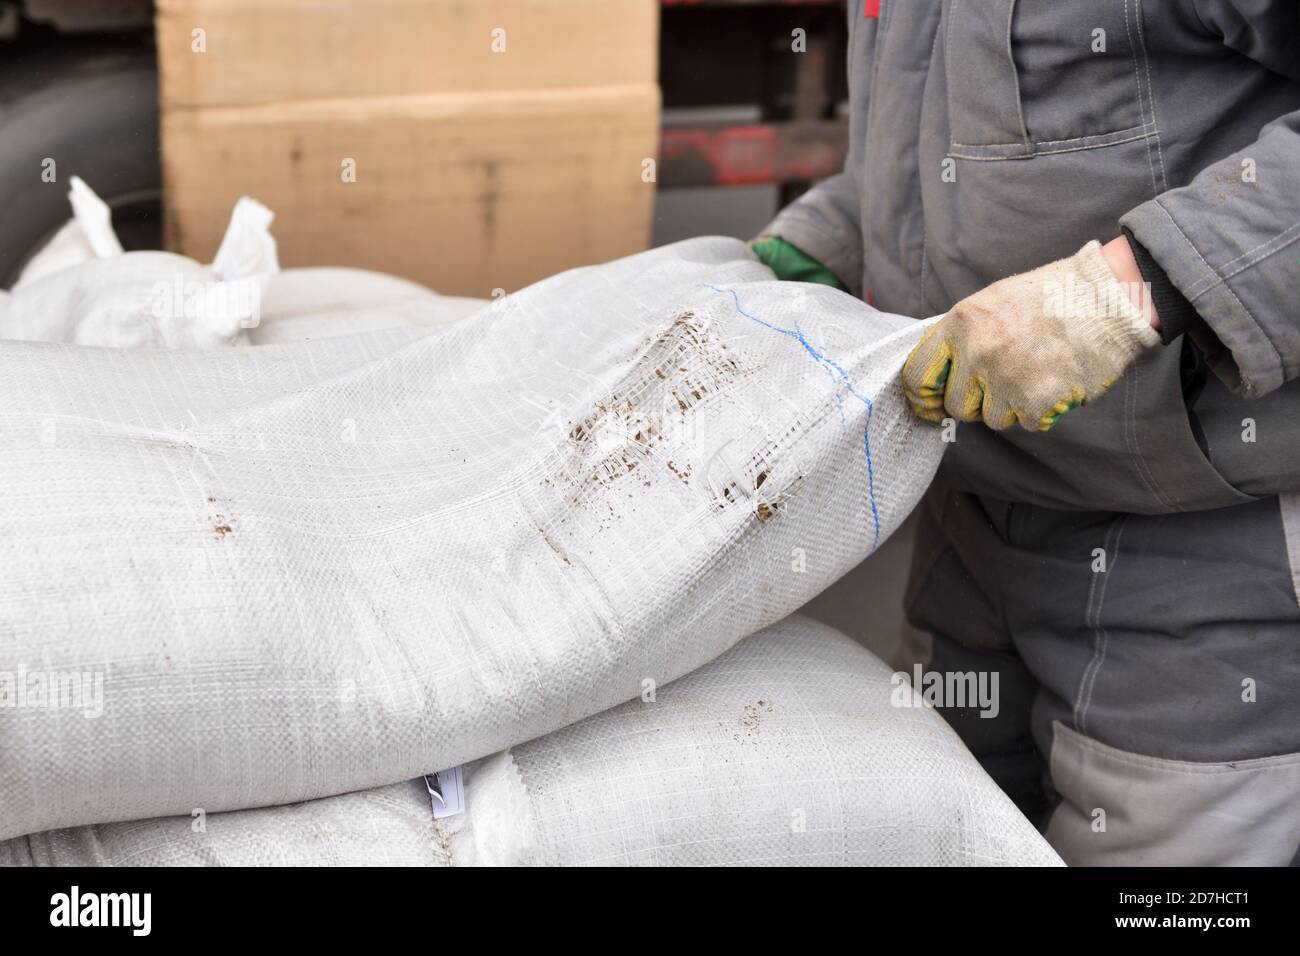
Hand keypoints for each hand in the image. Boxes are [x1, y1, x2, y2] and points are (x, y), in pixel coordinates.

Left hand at [901, 240, 1160, 430]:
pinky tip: (1054, 380)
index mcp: (960, 324)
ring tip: (1035, 373)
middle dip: (975, 402)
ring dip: (1011, 406)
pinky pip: (1024, 422)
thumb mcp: (991, 303)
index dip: (922, 397)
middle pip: (956, 405)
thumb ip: (961, 337)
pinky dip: (1039, 410)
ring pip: (992, 418)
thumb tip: (938, 373)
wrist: (1107, 296)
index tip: (929, 405)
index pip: (916, 375)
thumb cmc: (1050, 297)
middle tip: (1004, 381)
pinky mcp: (1035, 401)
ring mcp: (1005, 378)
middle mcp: (977, 353)